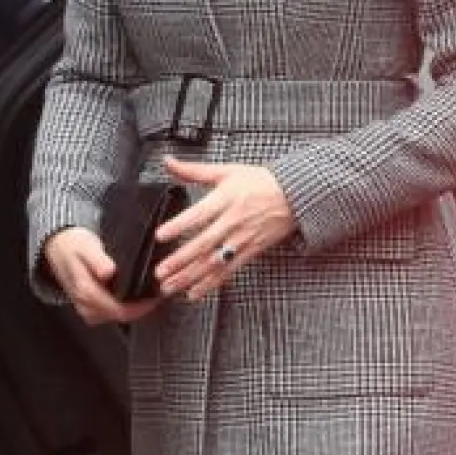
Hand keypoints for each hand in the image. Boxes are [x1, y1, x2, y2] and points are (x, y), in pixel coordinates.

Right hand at [42, 226, 156, 325]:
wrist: (57, 246)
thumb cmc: (74, 244)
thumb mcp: (86, 247)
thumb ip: (98, 261)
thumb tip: (108, 272)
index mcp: (87, 292)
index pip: (120, 310)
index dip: (142, 307)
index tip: (158, 295)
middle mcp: (86, 305)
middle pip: (121, 316)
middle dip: (142, 308)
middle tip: (160, 293)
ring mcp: (87, 308)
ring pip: (117, 316)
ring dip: (135, 308)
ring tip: (151, 293)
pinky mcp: (89, 307)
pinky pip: (111, 313)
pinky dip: (125, 306)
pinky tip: (136, 295)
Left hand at [153, 158, 295, 300]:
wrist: (295, 196)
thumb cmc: (260, 182)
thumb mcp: (227, 171)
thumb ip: (194, 170)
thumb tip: (168, 162)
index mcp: (225, 199)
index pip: (199, 214)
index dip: (179, 225)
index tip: (161, 235)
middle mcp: (232, 222)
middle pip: (204, 244)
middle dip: (181, 260)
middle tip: (160, 272)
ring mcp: (241, 240)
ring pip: (213, 262)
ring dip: (190, 277)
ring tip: (170, 286)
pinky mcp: (250, 252)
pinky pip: (228, 271)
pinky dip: (211, 284)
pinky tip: (194, 293)